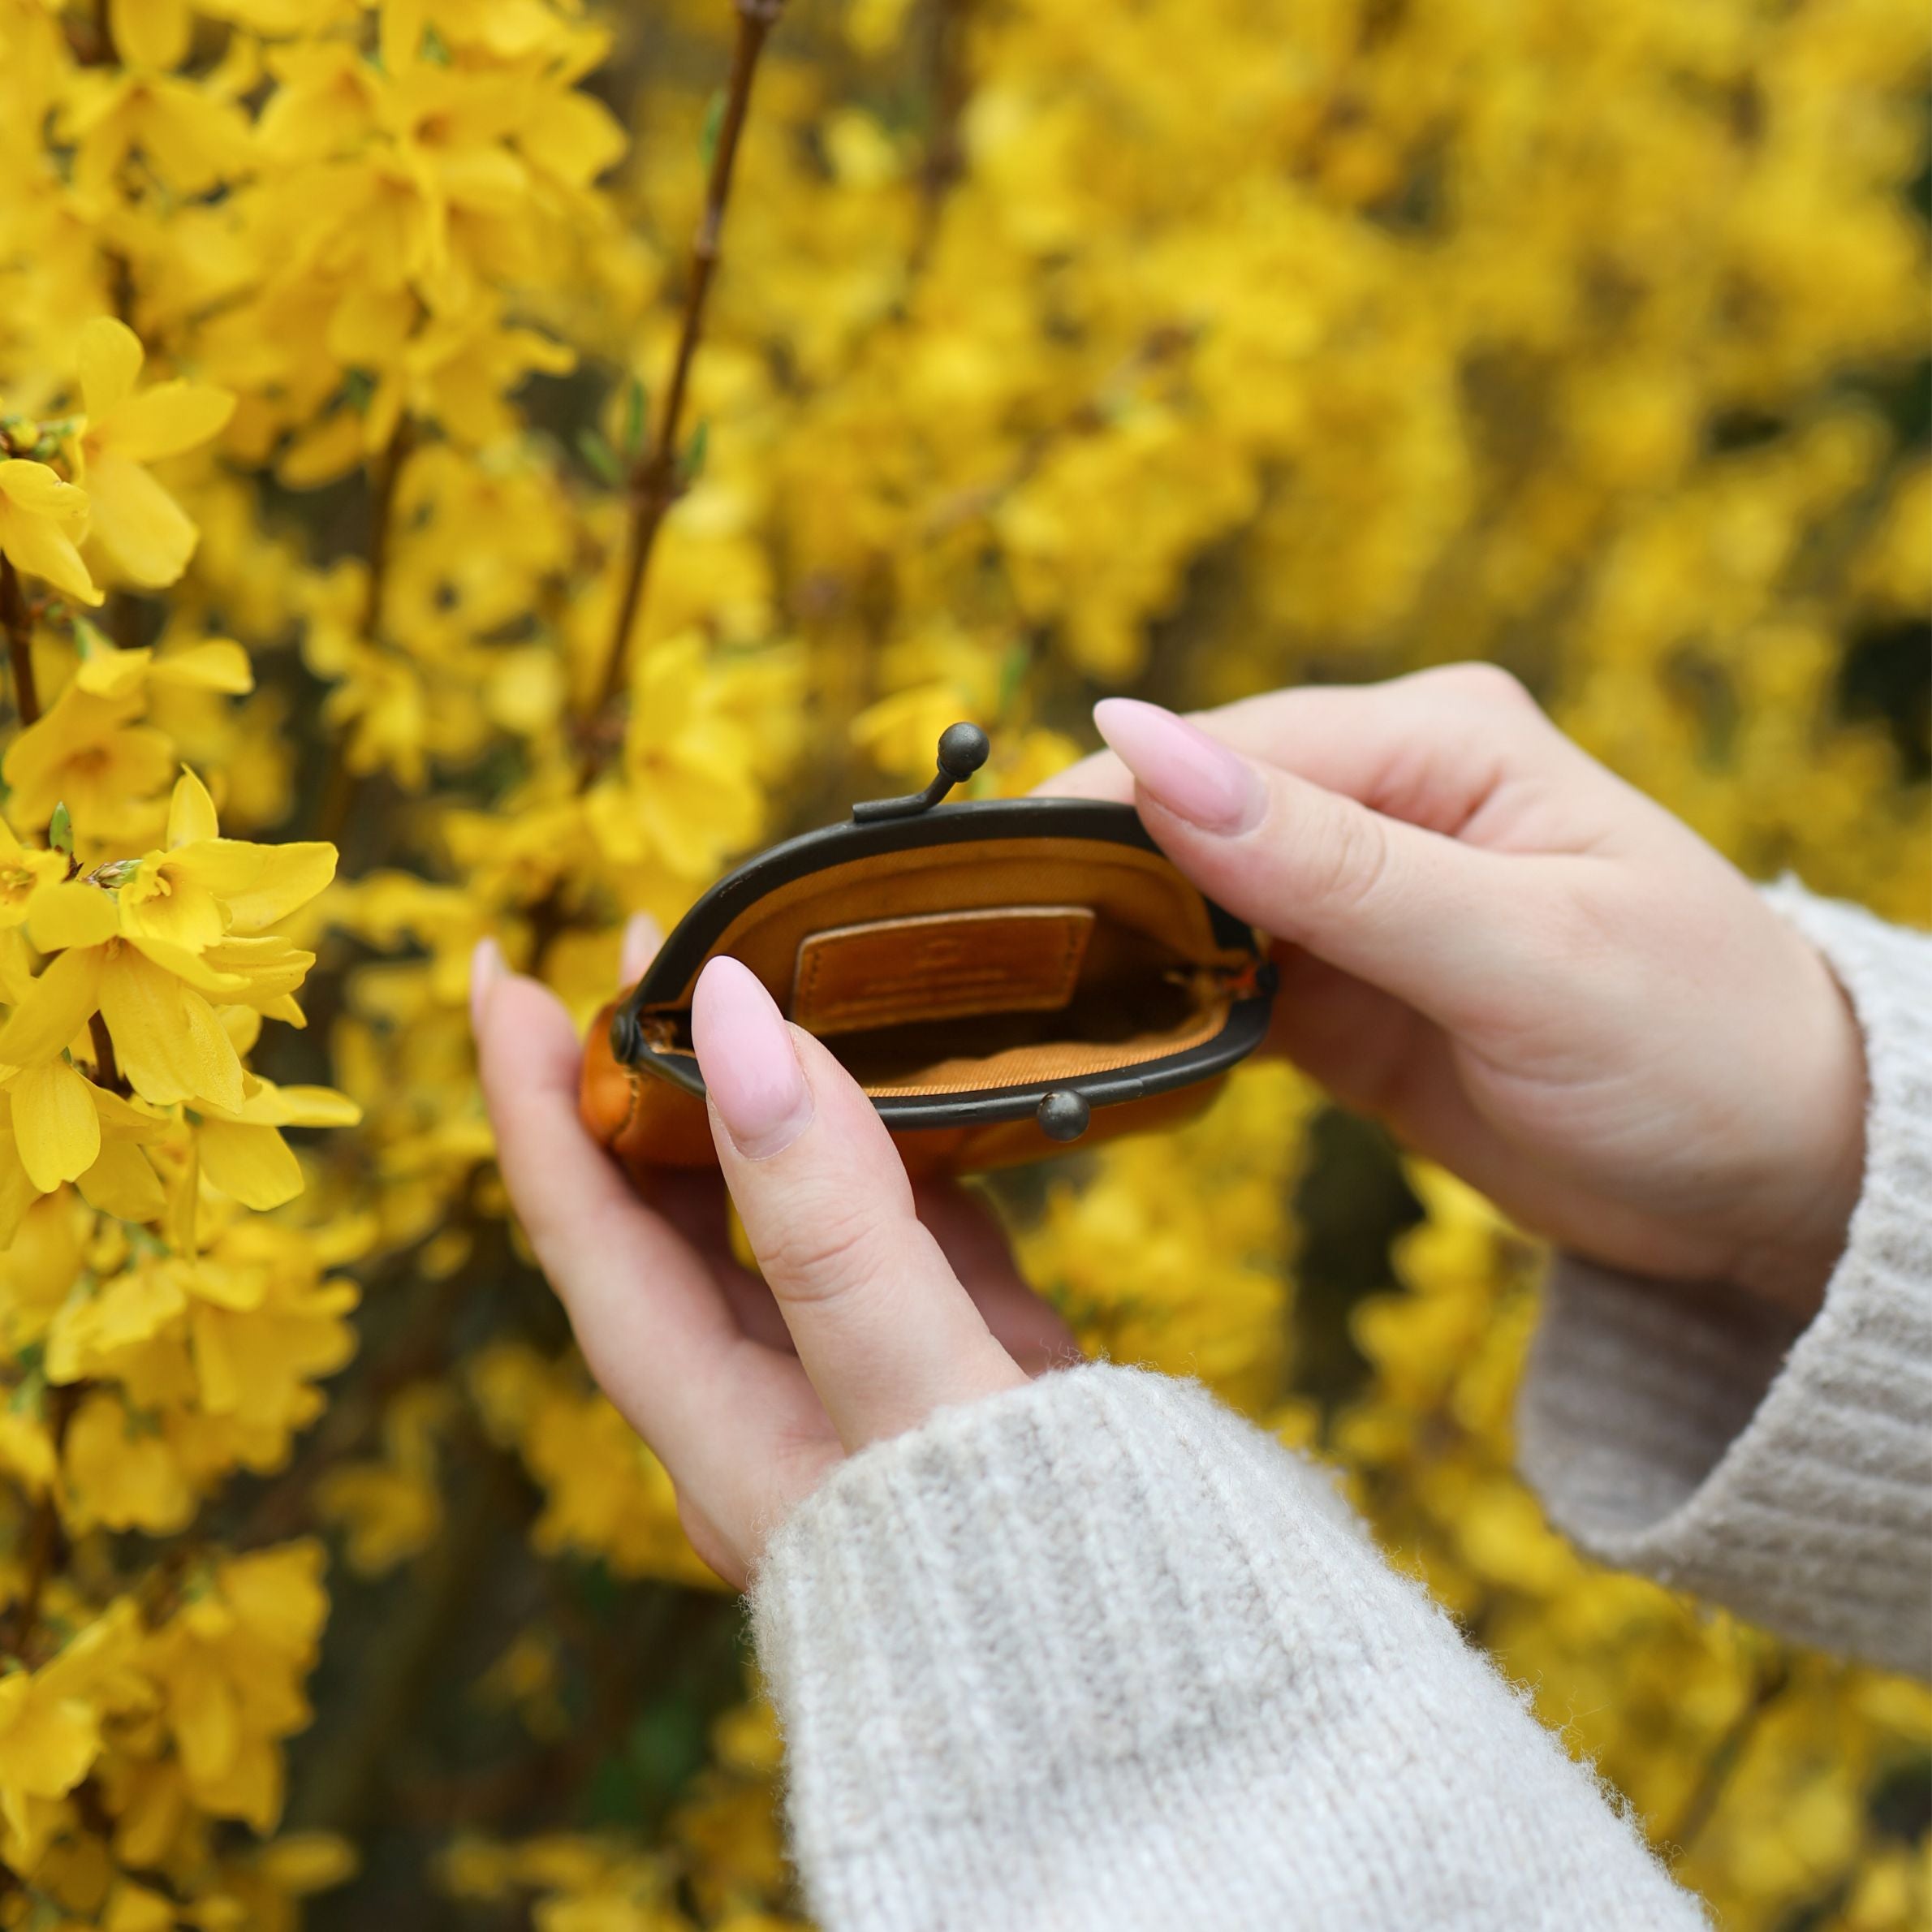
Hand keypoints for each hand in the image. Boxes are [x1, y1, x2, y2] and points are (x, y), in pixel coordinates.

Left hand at [471, 929, 1069, 1586]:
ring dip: (767, 1103)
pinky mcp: (973, 1388)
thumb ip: (830, 1218)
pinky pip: (910, 1246)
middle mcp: (781, 1421)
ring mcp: (879, 1404)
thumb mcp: (919, 1394)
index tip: (502, 971)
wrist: (1193, 1717)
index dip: (532, 1102)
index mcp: (727, 1437)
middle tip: (651, 940)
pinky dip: (898, 1154)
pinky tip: (917, 1086)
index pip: (589, 1241)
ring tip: (768, 982)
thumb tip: (733, 1014)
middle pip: (671, 1225)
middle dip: (642, 1078)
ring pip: (791, 1223)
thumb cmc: (1041, 1594)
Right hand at [1041, 666, 1865, 1315]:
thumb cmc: (1697, 1047)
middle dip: (1086, 881)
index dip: (1100, 811)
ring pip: (1185, 900)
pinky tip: (1096, 1043)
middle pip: (1185, 818)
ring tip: (1006, 1007)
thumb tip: (1145, 744)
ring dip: (1111, 947)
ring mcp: (1358, 898)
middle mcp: (1387, 799)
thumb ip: (1333, 866)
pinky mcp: (1342, 991)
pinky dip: (1158, 1007)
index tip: (976, 885)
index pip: (1227, 753)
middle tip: (970, 965)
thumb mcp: (1522, 955)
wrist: (1779, 1181)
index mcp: (1438, 742)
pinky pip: (1216, 980)